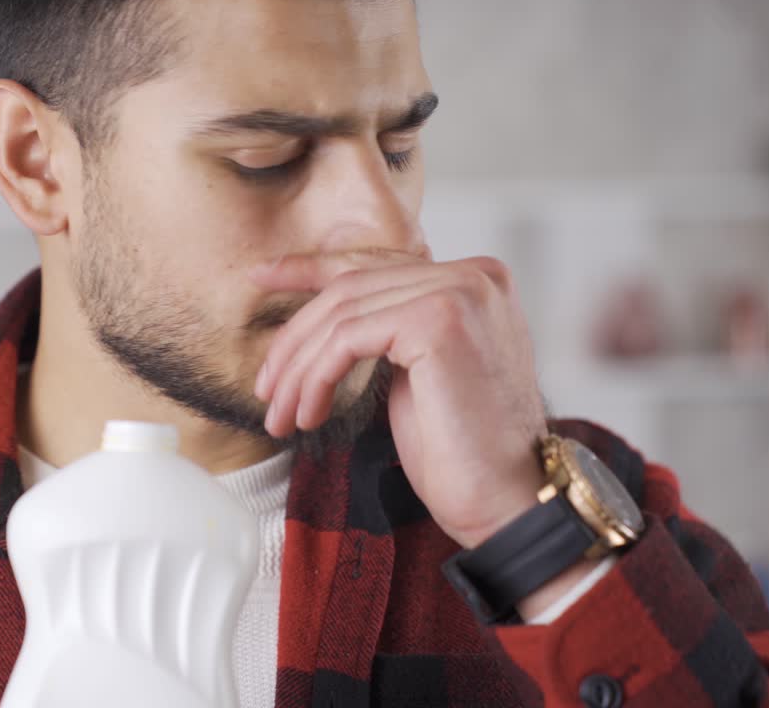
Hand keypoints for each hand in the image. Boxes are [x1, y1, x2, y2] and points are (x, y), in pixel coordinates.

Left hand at [252, 250, 548, 549]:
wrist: (508, 502)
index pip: (374, 265)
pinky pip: (348, 339)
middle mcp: (472, 275)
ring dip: (298, 370)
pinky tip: (309, 414)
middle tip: (265, 390)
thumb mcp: (415, 374)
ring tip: (280, 416)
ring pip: (342, 315)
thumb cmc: (462, 451)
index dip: (308, 270)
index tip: (260, 278)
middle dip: (294, 341)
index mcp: (473, 280)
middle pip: (350, 289)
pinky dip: (316, 377)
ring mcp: (460, 291)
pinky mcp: (438, 320)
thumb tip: (327, 320)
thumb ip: (389, 332)